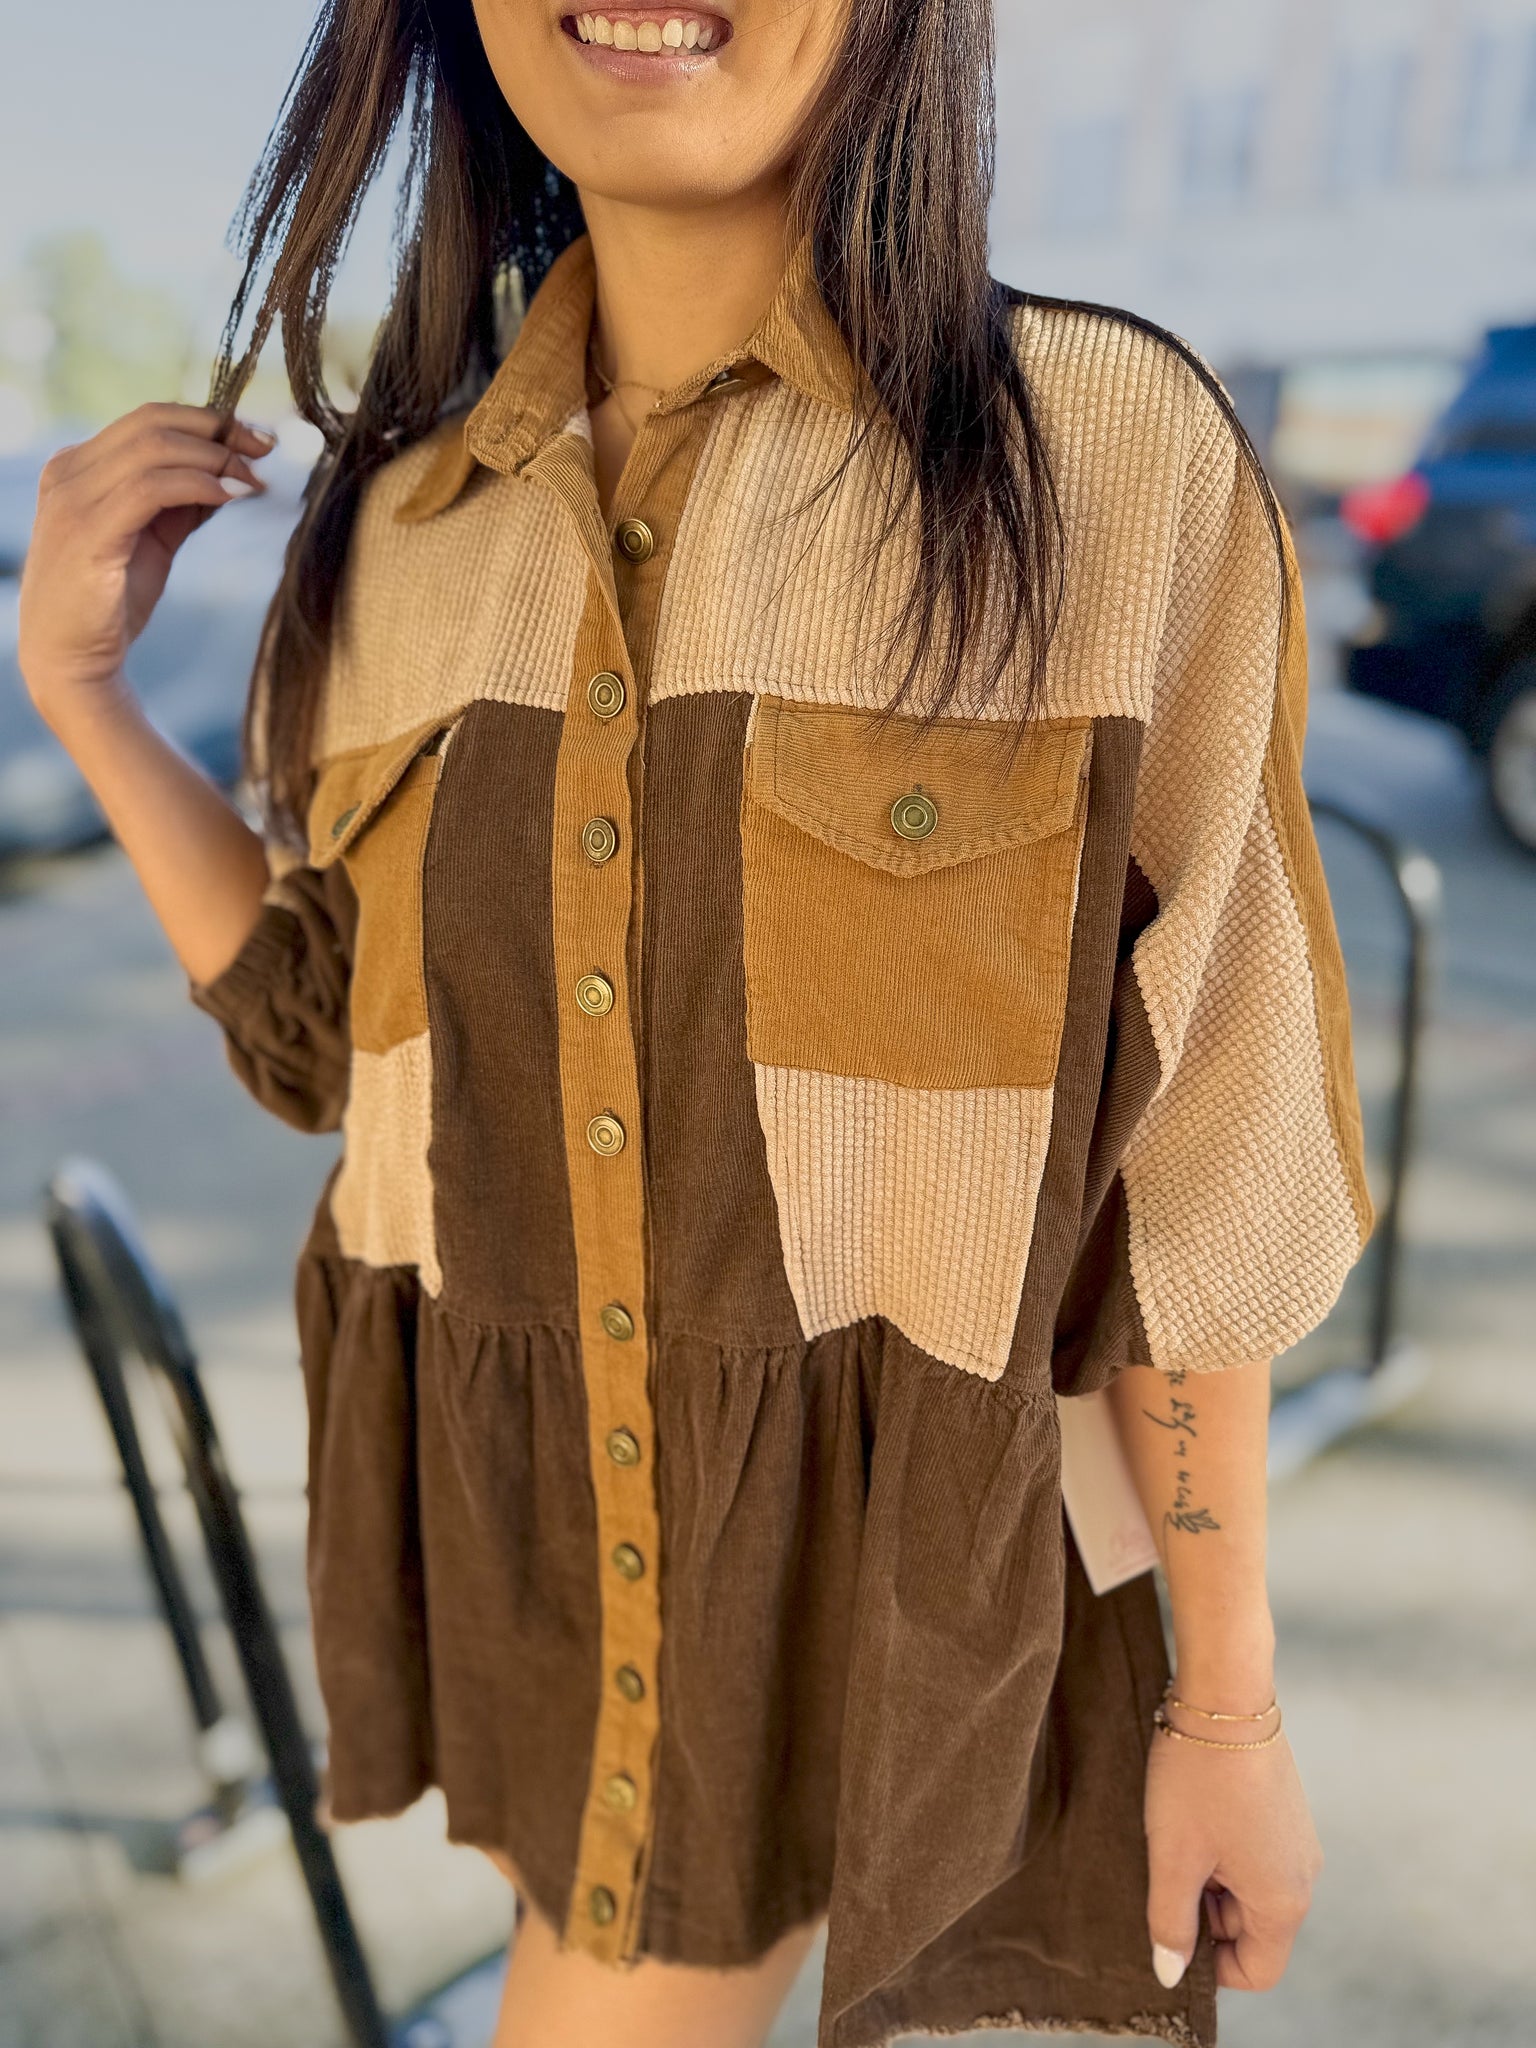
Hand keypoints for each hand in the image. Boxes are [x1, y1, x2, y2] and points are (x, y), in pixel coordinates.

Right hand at [19, 403, 275, 730]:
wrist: (70, 661)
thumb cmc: (111, 602)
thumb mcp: (153, 540)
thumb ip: (181, 502)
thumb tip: (231, 471)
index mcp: (77, 467)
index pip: (148, 419)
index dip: (208, 420)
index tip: (257, 438)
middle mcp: (68, 473)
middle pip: (153, 421)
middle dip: (219, 429)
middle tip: (267, 449)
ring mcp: (72, 499)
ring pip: (155, 447)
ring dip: (216, 458)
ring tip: (254, 481)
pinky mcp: (88, 531)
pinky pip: (152, 487)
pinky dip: (199, 484)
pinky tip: (231, 497)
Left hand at [1144, 1711, 1322, 1992]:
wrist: (1226, 1693)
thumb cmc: (1198, 1778)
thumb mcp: (1172, 1856)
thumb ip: (1170, 1922)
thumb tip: (1171, 1973)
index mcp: (1283, 1901)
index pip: (1256, 1971)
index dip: (1210, 1965)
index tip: (1171, 1924)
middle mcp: (1303, 1877)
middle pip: (1252, 1930)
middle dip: (1206, 1914)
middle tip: (1167, 1869)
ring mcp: (1298, 1841)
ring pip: (1249, 1889)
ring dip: (1211, 1878)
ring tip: (1178, 1836)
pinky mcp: (1286, 1812)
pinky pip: (1254, 1854)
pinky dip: (1222, 1848)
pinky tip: (1194, 1814)